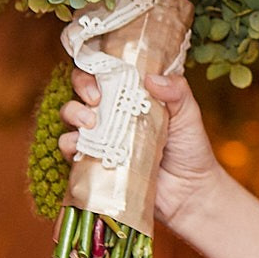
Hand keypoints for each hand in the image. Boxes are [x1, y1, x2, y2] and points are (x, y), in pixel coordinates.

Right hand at [58, 69, 223, 228]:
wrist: (187, 192)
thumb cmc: (190, 150)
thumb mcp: (189, 116)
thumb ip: (177, 93)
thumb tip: (151, 79)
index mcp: (134, 95)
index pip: (108, 70)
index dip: (100, 65)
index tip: (106, 73)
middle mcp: (113, 112)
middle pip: (83, 88)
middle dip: (83, 86)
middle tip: (96, 99)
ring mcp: (101, 136)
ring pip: (71, 115)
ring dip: (73, 113)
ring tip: (90, 124)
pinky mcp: (93, 160)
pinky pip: (69, 149)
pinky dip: (69, 144)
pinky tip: (81, 146)